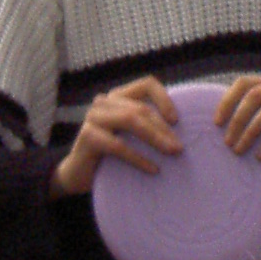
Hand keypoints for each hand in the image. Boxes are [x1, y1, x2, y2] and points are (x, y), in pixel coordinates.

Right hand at [51, 76, 182, 198]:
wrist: (78, 175)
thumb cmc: (110, 154)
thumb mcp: (131, 136)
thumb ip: (148, 126)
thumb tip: (181, 133)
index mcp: (118, 97)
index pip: (146, 84)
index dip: (164, 98)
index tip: (177, 120)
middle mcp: (104, 102)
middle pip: (140, 107)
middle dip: (163, 128)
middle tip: (179, 147)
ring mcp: (93, 116)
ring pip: (130, 120)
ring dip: (154, 138)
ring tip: (171, 153)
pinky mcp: (87, 136)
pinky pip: (117, 145)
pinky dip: (138, 158)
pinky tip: (153, 169)